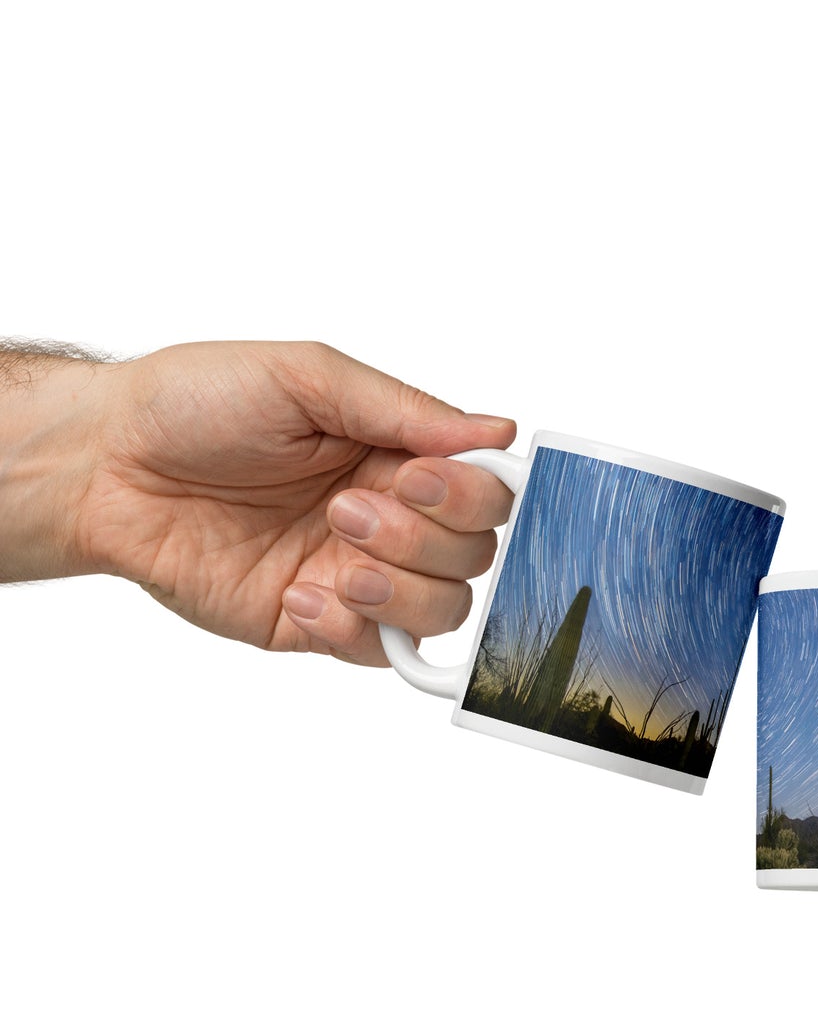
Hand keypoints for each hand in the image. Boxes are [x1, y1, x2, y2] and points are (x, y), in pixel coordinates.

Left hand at [71, 341, 515, 662]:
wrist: (109, 466)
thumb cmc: (194, 403)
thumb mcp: (307, 377)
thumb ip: (405, 408)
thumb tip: (496, 430)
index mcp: (397, 453)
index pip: (487, 492)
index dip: (470, 497)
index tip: (418, 477)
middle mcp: (390, 516)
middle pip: (474, 556)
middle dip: (421, 538)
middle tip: (346, 508)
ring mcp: (357, 573)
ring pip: (442, 610)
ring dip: (397, 588)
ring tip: (333, 557)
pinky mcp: (317, 621)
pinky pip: (377, 652)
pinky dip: (351, 630)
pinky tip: (298, 593)